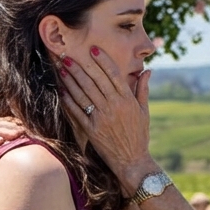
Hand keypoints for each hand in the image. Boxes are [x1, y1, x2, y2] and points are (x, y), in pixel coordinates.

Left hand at [59, 49, 156, 192]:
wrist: (132, 161)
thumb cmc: (139, 135)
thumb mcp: (144, 111)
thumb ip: (143, 90)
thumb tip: (147, 71)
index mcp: (127, 99)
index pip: (113, 74)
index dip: (102, 60)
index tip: (92, 49)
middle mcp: (113, 106)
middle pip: (94, 81)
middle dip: (80, 66)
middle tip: (68, 54)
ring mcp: (101, 118)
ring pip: (83, 94)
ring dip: (71, 79)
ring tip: (62, 68)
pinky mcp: (91, 130)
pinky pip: (77, 112)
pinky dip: (69, 100)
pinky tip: (61, 90)